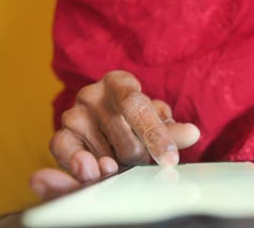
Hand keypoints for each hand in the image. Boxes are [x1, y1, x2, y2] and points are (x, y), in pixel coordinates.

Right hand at [31, 70, 199, 199]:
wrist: (104, 118)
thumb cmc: (134, 117)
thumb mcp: (156, 119)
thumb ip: (173, 130)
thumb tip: (192, 133)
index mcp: (120, 83)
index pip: (136, 107)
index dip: (155, 134)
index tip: (170, 159)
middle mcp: (93, 94)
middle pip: (125, 140)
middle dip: (140, 157)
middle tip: (143, 158)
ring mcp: (73, 114)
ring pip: (105, 156)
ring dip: (119, 166)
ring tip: (121, 159)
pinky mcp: (61, 135)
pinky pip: (68, 154)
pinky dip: (83, 167)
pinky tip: (95, 171)